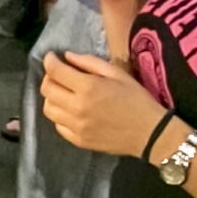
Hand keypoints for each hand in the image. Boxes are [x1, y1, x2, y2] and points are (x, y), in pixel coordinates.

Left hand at [40, 50, 171, 158]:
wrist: (150, 133)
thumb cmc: (136, 99)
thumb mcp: (117, 73)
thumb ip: (89, 62)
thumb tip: (66, 56)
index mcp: (88, 88)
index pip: (55, 71)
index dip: (49, 61)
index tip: (51, 57)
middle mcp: (77, 107)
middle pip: (46, 90)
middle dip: (49, 77)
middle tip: (58, 74)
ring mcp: (76, 126)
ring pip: (48, 109)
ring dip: (51, 98)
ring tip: (63, 93)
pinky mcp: (78, 141)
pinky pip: (58, 125)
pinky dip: (59, 115)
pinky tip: (70, 111)